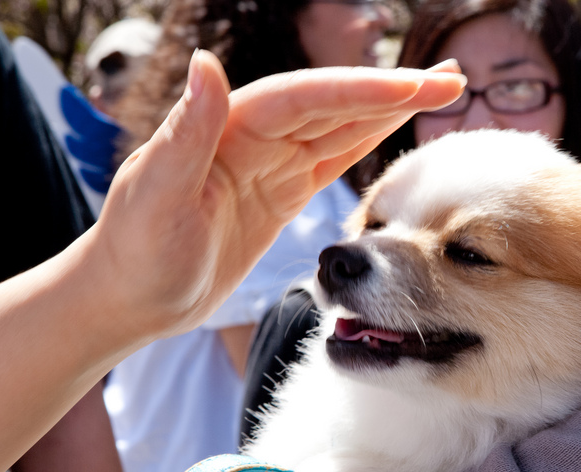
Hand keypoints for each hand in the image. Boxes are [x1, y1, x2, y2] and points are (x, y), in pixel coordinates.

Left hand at [86, 51, 464, 347]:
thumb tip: (206, 63)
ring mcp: (271, 162)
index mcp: (227, 127)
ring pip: (341, 126)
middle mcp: (253, 135)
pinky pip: (333, 159)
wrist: (128, 298)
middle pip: (334, 103)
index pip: (304, 98)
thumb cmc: (135, 253)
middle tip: (451, 81)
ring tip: (442, 91)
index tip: (410, 89)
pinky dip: (368, 139)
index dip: (359, 92)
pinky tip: (397, 127)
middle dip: (392, 91)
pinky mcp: (281, 192)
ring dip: (390, 108)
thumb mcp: (156, 195)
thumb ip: (186, 132)